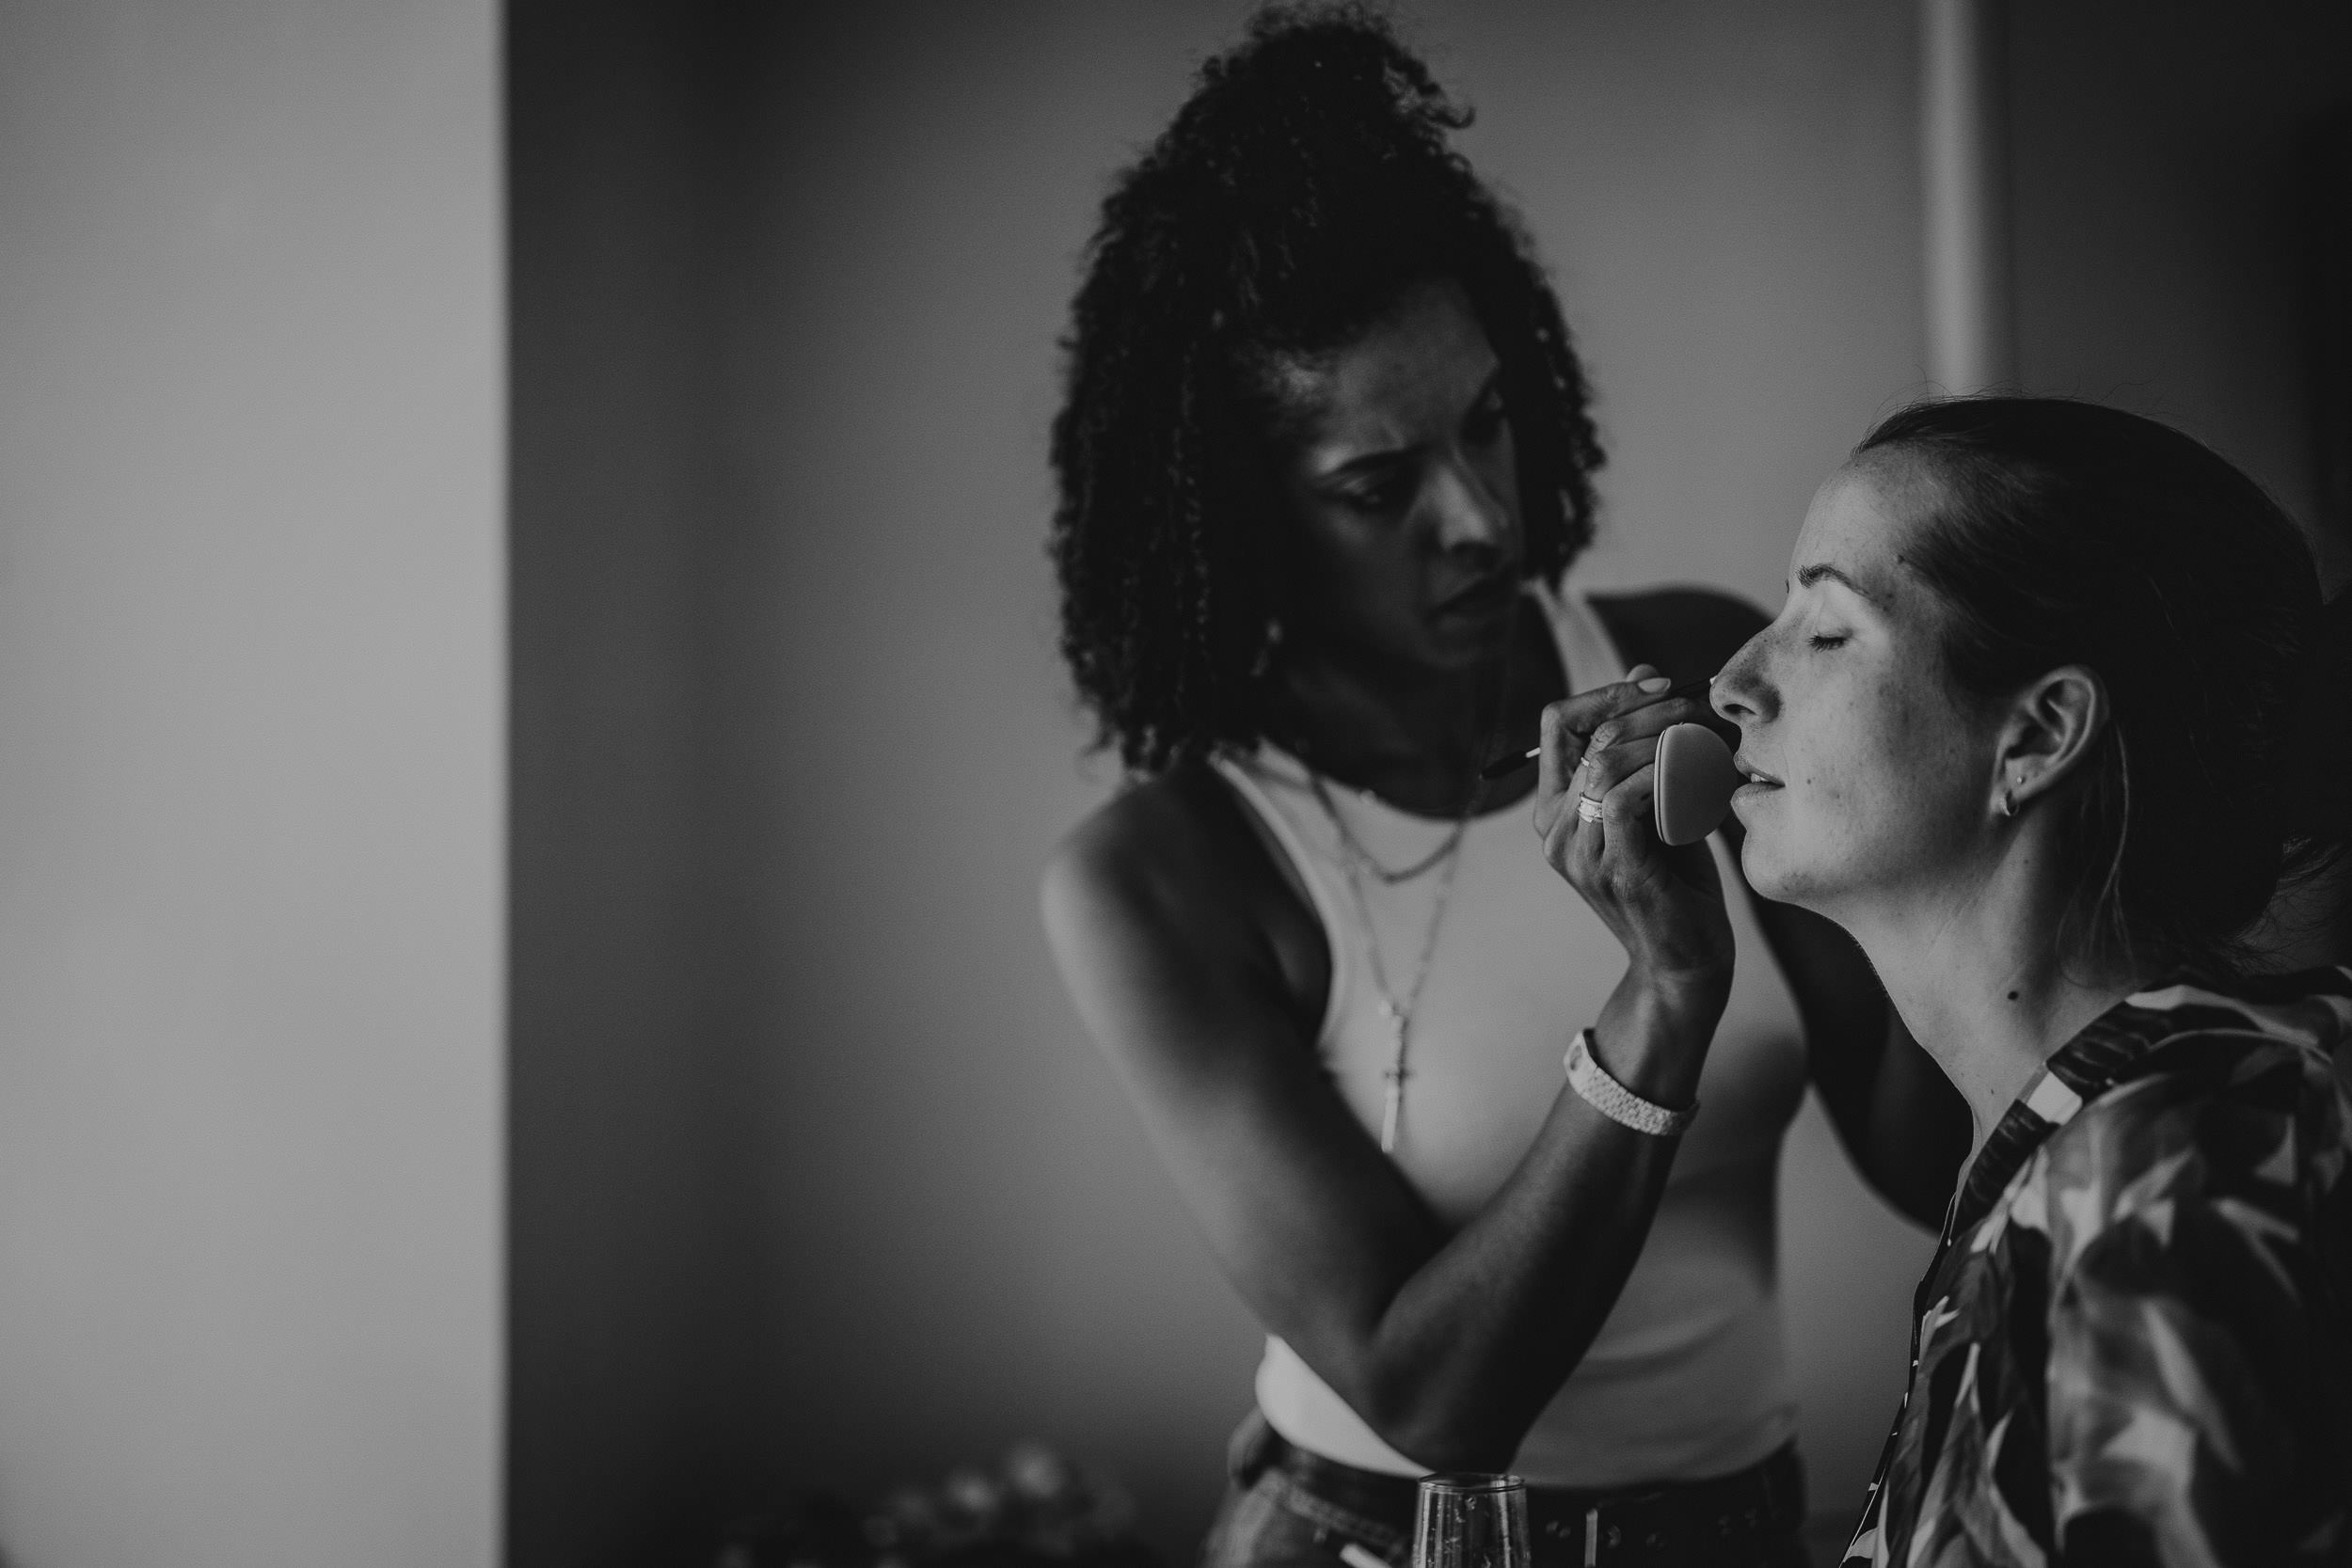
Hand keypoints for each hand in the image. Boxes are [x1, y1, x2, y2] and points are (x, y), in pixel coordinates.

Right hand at [1532, 664, 1734, 1001]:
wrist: (1686, 958)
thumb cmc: (1677, 878)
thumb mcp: (1659, 800)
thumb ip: (1645, 745)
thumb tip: (1645, 675)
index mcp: (1555, 808)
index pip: (1558, 721)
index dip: (1607, 694)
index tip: (1664, 691)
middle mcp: (1554, 828)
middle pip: (1587, 733)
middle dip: (1650, 710)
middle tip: (1700, 710)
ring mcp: (1577, 851)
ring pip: (1605, 761)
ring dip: (1665, 740)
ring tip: (1707, 742)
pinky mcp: (1610, 868)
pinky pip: (1623, 797)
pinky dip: (1664, 777)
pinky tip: (1698, 781)